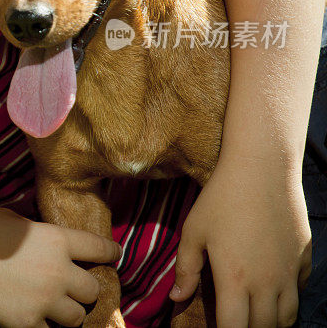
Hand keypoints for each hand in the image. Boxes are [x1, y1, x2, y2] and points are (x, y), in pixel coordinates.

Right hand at [0, 208, 121, 327]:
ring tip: (55, 307)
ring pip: (77, 317)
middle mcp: (57, 271)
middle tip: (73, 287)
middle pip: (93, 289)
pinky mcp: (27, 323)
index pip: (101, 248)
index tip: (112, 255)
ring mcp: (44, 300)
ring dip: (68, 313)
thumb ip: (33, 227)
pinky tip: (33, 317)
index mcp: (56, 239)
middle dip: (85, 289)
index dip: (110, 252)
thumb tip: (40, 225)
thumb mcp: (9, 217)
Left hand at [170, 159, 310, 326]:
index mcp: (235, 279)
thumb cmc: (221, 199)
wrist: (262, 170)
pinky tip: (274, 289)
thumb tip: (176, 298)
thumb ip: (186, 269)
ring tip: (254, 316)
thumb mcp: (193, 231)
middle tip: (234, 320)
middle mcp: (267, 283)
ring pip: (287, 317)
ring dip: (270, 323)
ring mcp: (289, 272)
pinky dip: (287, 298)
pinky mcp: (304, 258)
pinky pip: (299, 290)